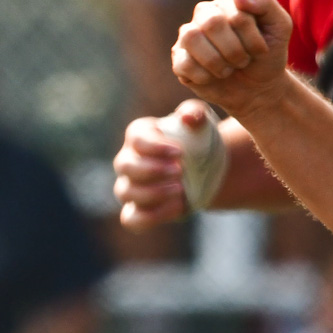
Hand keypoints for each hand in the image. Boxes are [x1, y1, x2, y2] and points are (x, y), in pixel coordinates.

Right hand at [113, 101, 207, 227]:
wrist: (207, 170)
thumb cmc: (198, 141)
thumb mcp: (202, 123)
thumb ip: (195, 113)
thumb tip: (187, 117)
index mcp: (139, 135)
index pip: (136, 139)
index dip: (155, 147)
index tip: (180, 152)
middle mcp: (128, 161)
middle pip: (125, 166)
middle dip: (152, 170)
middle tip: (180, 171)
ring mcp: (130, 187)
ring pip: (125, 192)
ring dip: (153, 193)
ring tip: (180, 189)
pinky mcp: (139, 210)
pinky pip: (131, 219)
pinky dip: (150, 217)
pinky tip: (176, 207)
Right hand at [172, 0, 294, 119]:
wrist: (258, 88)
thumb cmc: (268, 54)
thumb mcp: (280, 26)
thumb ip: (264, 1)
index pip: (236, 13)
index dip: (252, 38)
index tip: (262, 49)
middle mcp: (204, 12)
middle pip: (212, 23)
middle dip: (234, 50)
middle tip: (244, 60)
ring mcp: (188, 35)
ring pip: (192, 37)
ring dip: (218, 62)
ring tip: (228, 69)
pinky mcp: (179, 58)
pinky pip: (184, 63)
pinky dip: (205, 76)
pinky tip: (214, 77)